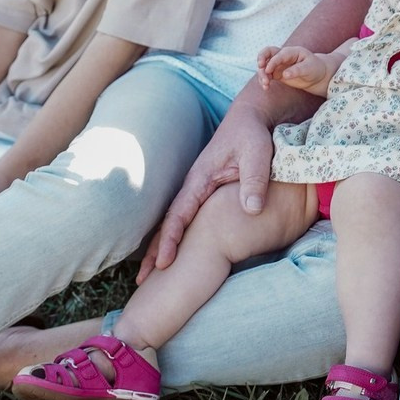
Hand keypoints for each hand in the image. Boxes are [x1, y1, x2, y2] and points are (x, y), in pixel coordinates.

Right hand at [140, 106, 275, 276]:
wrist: (252, 117)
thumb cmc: (253, 133)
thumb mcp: (257, 152)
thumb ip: (254, 178)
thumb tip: (252, 211)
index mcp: (201, 179)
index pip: (179, 214)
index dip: (171, 240)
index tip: (164, 264)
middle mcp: (195, 186)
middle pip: (170, 222)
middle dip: (155, 251)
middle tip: (142, 282)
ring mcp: (199, 189)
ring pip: (176, 222)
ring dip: (163, 246)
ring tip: (152, 276)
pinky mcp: (209, 192)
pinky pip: (189, 218)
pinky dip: (179, 236)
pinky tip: (177, 255)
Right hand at [257, 45, 330, 95]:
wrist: (317, 75)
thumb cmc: (315, 68)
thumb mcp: (309, 68)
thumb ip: (297, 70)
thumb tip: (285, 75)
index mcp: (291, 51)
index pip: (279, 54)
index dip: (273, 61)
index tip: (268, 70)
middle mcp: (282, 56)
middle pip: (267, 52)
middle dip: (261, 58)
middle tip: (260, 67)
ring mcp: (278, 65)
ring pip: (265, 66)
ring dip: (262, 74)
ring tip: (265, 84)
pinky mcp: (277, 74)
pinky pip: (267, 75)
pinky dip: (264, 80)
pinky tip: (266, 87)